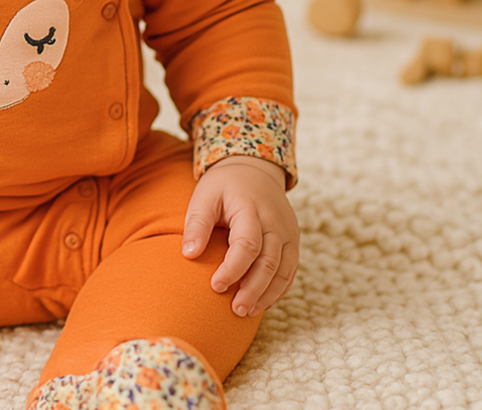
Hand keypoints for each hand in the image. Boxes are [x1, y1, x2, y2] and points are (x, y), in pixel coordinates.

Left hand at [181, 155, 298, 317]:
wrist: (254, 169)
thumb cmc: (223, 185)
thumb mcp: (205, 195)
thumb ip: (197, 223)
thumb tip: (188, 254)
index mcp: (251, 208)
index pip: (247, 245)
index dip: (233, 269)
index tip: (215, 286)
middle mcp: (275, 222)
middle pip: (269, 262)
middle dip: (253, 289)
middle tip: (235, 310)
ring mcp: (288, 232)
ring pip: (284, 270)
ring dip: (267, 294)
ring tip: (247, 311)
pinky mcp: (293, 241)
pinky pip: (290, 271)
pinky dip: (278, 289)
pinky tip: (262, 301)